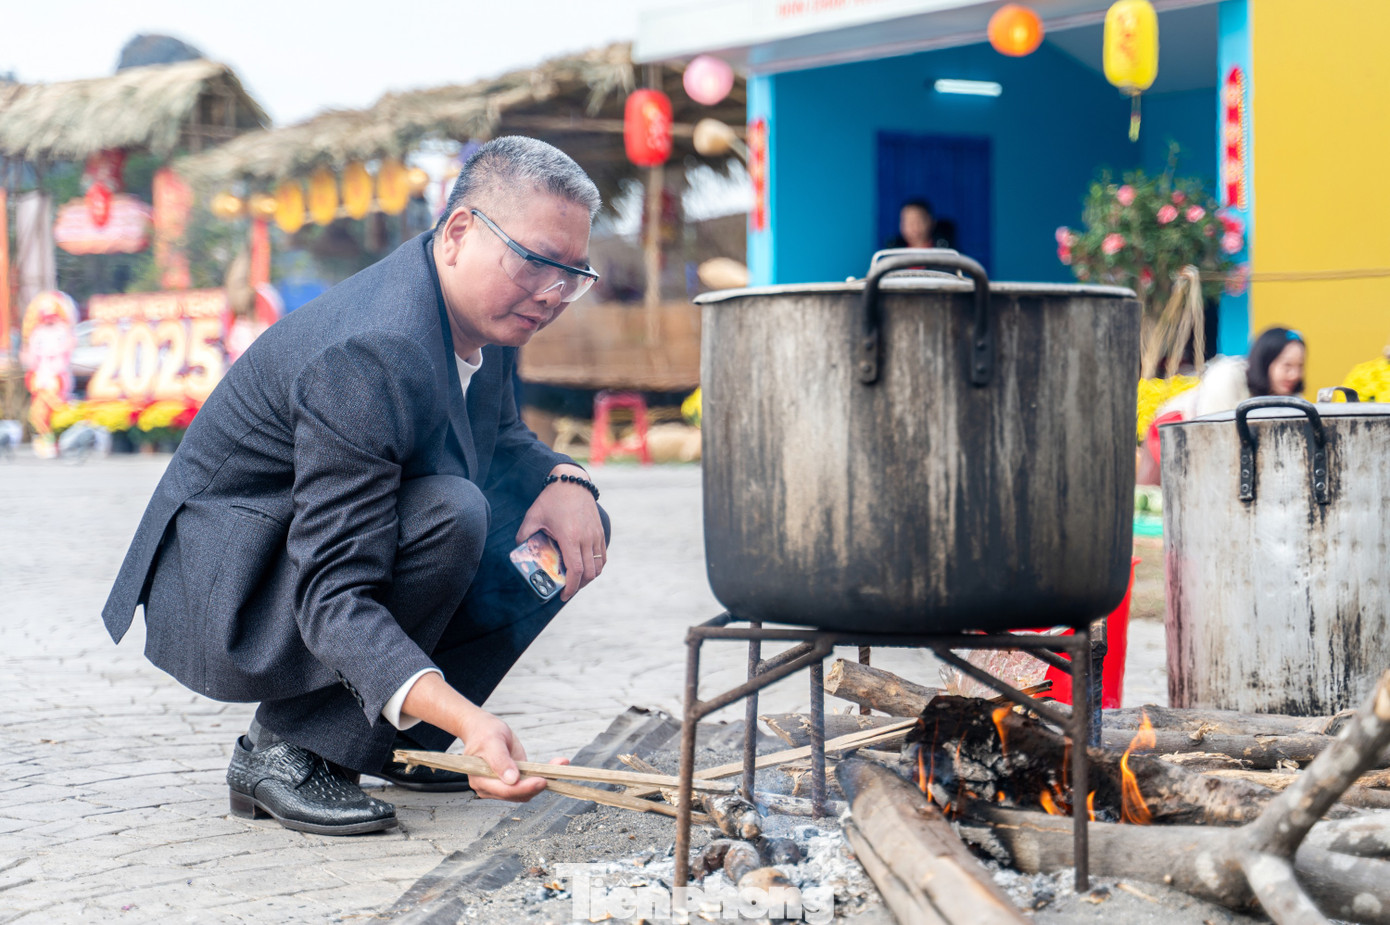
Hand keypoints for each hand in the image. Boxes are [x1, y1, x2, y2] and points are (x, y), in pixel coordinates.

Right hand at [458, 705, 555, 801]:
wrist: (482, 730)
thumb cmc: (484, 733)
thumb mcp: (492, 741)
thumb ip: (500, 760)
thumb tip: (512, 779)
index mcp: (480, 779)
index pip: (504, 790)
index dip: (523, 788)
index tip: (541, 780)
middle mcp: (489, 788)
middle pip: (517, 794)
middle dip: (537, 785)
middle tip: (556, 771)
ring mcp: (501, 787)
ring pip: (525, 792)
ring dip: (543, 780)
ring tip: (559, 764)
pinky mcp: (512, 783)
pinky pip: (528, 784)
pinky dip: (542, 776)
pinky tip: (556, 765)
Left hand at [516, 463, 605, 600]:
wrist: (572, 481)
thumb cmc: (552, 498)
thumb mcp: (533, 515)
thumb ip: (524, 534)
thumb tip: (519, 548)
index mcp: (570, 537)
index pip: (576, 570)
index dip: (571, 587)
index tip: (564, 595)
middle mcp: (586, 538)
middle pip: (589, 572)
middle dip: (579, 586)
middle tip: (568, 589)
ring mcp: (595, 535)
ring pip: (598, 566)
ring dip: (589, 577)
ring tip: (577, 580)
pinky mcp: (600, 531)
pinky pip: (602, 555)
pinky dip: (596, 565)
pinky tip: (586, 566)